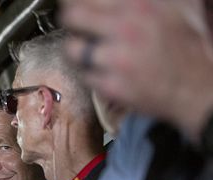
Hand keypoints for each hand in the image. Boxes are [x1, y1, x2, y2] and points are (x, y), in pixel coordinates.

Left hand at [61, 0, 212, 142]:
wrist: (194, 85)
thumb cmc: (183, 44)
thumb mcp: (172, 5)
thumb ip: (138, 0)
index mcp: (138, 4)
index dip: (77, 2)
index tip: (78, 7)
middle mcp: (125, 28)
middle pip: (71, 16)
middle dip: (73, 22)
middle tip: (79, 28)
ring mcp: (116, 59)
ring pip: (73, 49)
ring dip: (78, 50)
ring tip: (91, 52)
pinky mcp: (111, 85)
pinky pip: (84, 75)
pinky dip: (91, 74)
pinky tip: (104, 71)